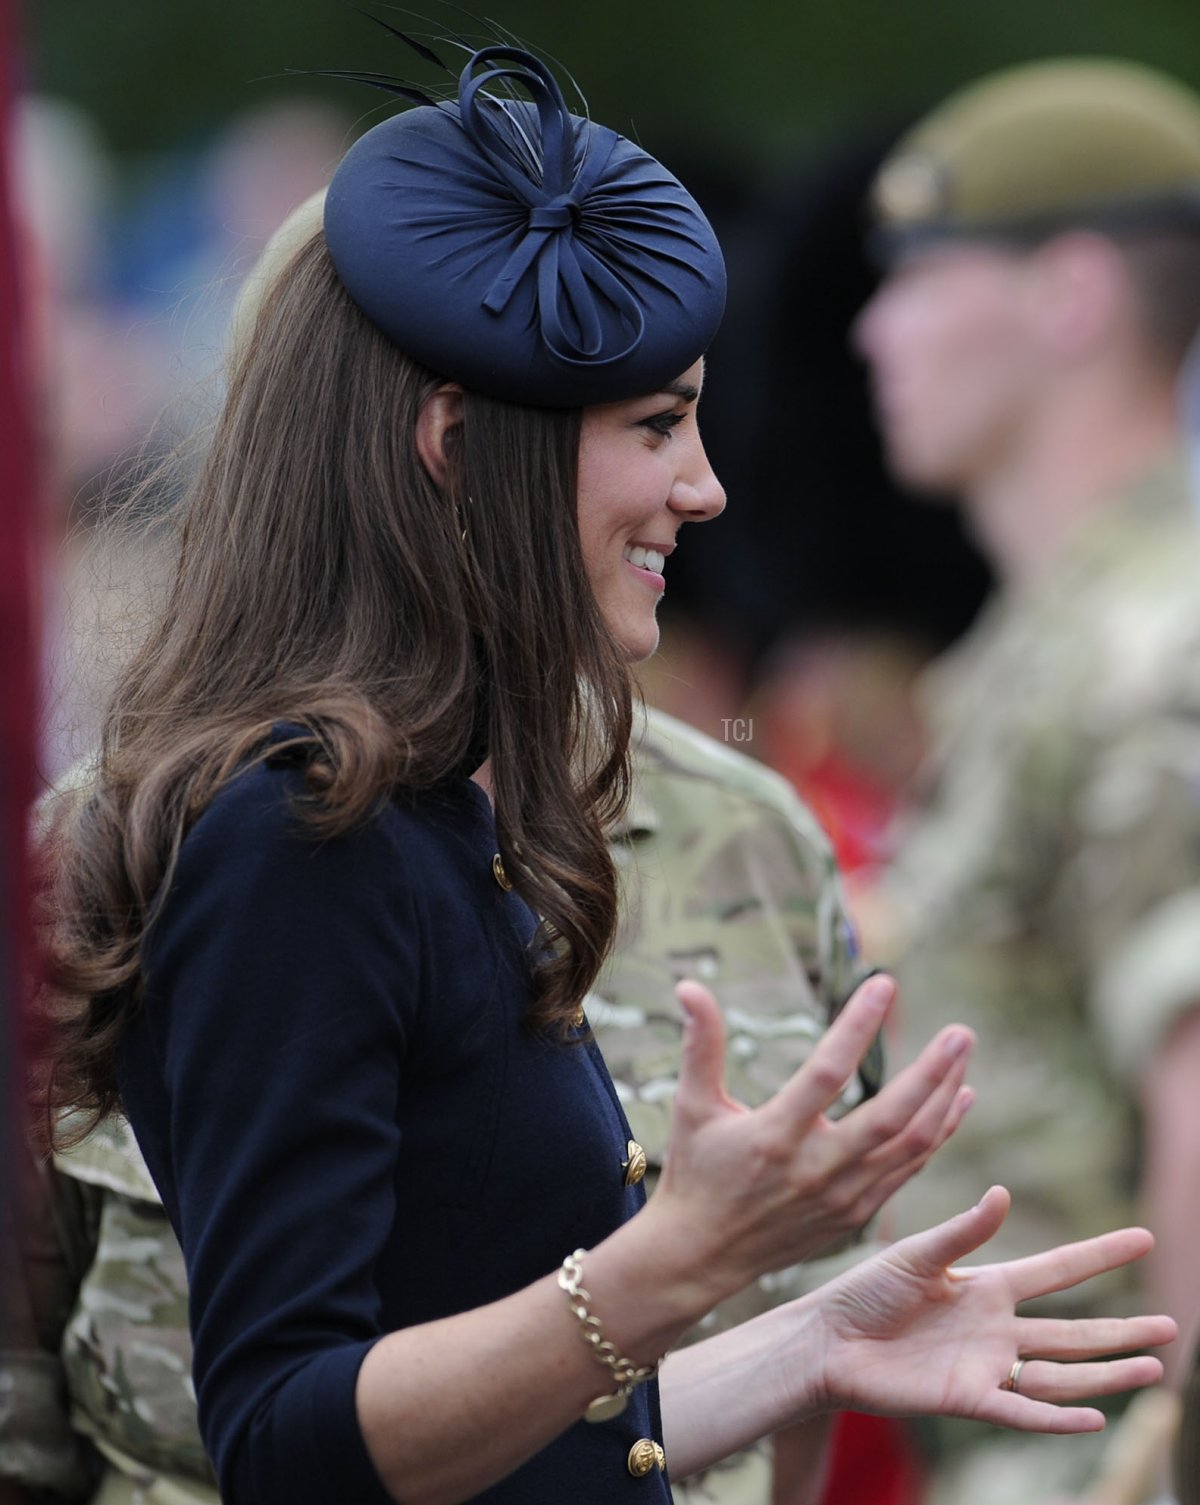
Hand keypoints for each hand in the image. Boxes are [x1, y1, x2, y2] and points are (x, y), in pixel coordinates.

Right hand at [650, 973, 973, 1301]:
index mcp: (774, 1135)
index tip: (884, 984)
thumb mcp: (692, 1105)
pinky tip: (958, 1100)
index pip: (826, 1073)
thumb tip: (688, 985)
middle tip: (961, 1032)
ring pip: (909, 1146)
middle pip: (889, 1118)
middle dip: (932, 1073)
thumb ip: (700, 1044)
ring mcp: (841, 1196)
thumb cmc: (696, 1170)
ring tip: (964, 1054)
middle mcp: (814, 1168)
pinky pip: (908, 1170)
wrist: (701, 1255)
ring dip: (943, 1099)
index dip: (857, 1027)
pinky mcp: (855, 1213)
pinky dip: (938, 1135)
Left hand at [809, 1186, 1175, 1431]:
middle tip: (1172, 1324)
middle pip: (1073, 1330)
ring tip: (1155, 1370)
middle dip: (1122, 1328)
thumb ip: (963, 1232)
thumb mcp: (916, 1254)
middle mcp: (996, 1328)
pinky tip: (1097, 1417)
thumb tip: (1004, 1194)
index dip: (1099, 1255)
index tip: (1143, 1238)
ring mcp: (987, 1366)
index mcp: (986, 1285)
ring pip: (1061, 1373)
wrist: (827, 1341)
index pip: (1057, 1269)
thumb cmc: (865, 1291)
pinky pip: (1023, 1413)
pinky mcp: (967, 1399)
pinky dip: (1058, 1418)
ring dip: (1106, 1374)